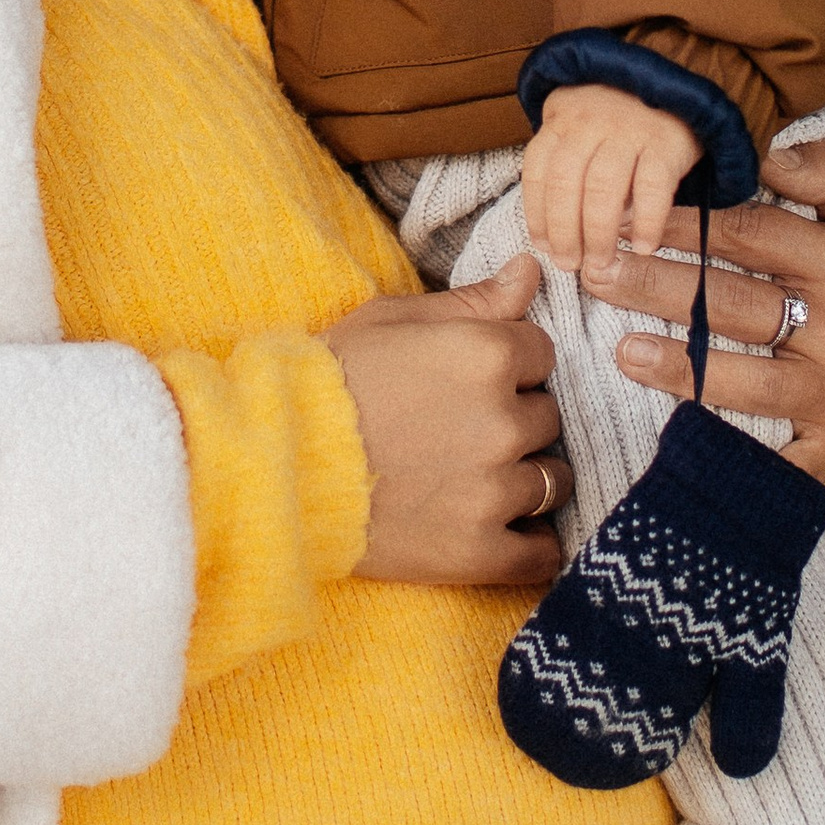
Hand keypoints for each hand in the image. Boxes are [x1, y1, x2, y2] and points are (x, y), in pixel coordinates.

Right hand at [327, 255, 570, 582]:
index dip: (509, 365)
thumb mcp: (393, 320)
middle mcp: (503, 422)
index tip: (472, 381)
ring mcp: (494, 491)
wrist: (274, 465)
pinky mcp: (478, 551)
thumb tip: (533, 271)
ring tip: (469, 479)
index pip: (541, 354)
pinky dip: (530, 545)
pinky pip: (541, 554)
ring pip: (550, 481)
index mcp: (487, 355)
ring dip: (521, 478)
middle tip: (460, 429)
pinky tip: (502, 531)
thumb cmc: (328, 381)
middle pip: (547, 417)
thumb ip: (474, 300)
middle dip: (513, 420)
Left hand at [521, 82, 700, 292]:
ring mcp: (629, 128)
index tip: (542, 247)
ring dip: (598, 235)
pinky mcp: (667, 140)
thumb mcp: (584, 123)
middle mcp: (590, 120)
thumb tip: (555, 231)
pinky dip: (646, 221)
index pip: (537, 171)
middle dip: (564, 232)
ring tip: (600, 263)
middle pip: (565, 184)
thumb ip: (569, 162)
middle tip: (570, 265)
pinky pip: (652, 187)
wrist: (680, 73)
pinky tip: (643, 246)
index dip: (537, 214)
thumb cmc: (624, 114)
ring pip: (602, 190)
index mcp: (563, 117)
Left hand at [603, 138, 824, 482]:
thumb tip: (764, 151)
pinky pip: (774, 453)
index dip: (682, 223)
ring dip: (679, 367)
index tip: (626, 215)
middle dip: (656, 287)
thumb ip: (824, 167)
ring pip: (746, 380)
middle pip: (734, 306)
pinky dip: (728, 450)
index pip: (749, 236)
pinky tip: (679, 436)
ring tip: (622, 350)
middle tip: (594, 272)